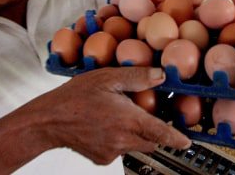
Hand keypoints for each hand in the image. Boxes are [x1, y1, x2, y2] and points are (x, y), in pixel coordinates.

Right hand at [27, 67, 190, 163]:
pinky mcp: (102, 159)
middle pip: (151, 140)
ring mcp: (112, 152)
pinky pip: (119, 150)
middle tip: (142, 114)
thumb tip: (161, 75)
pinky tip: (104, 125)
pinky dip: (118, 139)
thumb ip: (137, 77)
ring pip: (135, 145)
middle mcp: (123, 140)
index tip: (187, 141)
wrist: (47, 120)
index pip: (162, 133)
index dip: (177, 138)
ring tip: (116, 115)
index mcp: (128, 120)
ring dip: (134, 133)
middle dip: (153, 130)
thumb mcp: (107, 78)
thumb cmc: (74, 97)